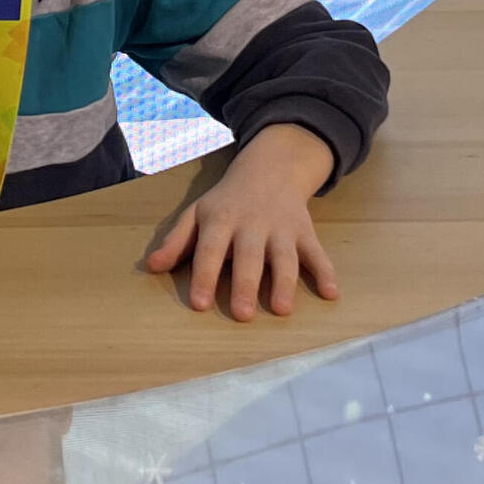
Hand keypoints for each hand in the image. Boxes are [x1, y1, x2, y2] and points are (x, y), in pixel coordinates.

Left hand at [142, 123, 338, 321]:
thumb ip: (177, 241)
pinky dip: (326, 271)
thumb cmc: (226, 201)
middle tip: (242, 315)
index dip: (203, 275)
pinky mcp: (305, 231)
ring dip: (285, 282)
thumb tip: (152, 267)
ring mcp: (281, 227)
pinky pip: (317, 252)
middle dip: (246, 284)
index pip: (209, 249)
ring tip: (283, 310)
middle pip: (248, 256)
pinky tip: (332, 293)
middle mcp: (252, 224)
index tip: (199, 304)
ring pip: (284, 257)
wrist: (271, 168)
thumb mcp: (197, 213)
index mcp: (221, 220)